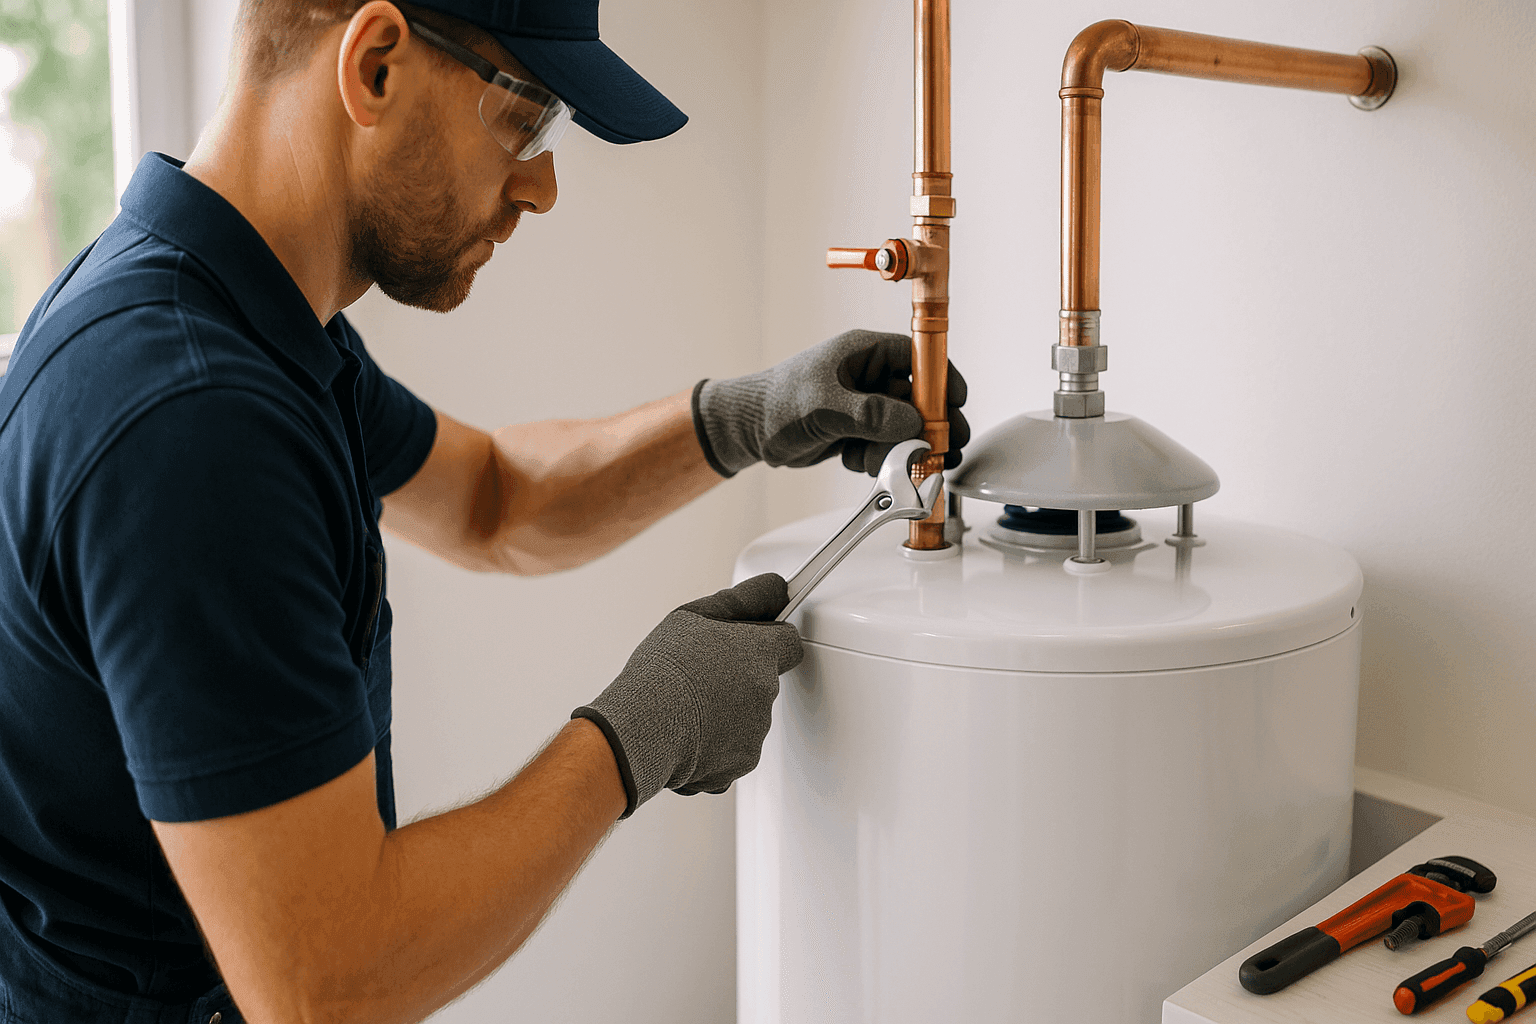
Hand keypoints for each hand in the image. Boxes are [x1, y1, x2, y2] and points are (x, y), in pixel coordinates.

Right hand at [572, 574, 802, 817]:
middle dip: (740, 677)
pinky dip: (717, 745)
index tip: (750, 642)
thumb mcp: (694, 616)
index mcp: (759, 653)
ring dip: (727, 712)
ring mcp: (756, 731)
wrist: (642, 729)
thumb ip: (744, 599)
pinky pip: (735, 749)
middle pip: (763, 680)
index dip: (770, 640)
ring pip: (748, 716)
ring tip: (688, 706)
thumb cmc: (663, 672)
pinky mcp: (742, 763)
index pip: (790, 642)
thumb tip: (776, 588)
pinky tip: (688, 734)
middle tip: (701, 676)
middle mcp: (766, 692)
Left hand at [691, 329, 969, 476]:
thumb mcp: (822, 406)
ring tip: (874, 460)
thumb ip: (869, 414)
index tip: (957, 403)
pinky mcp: (859, 431)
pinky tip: (853, 460)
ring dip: (899, 449)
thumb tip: (912, 423)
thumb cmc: (775, 403)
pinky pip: (886, 447)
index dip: (942, 380)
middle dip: (930, 426)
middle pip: (921, 399)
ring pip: (906, 428)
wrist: (748, 430)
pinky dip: (878, 459)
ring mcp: (866, 405)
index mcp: (865, 352)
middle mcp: (870, 376)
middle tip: (943, 448)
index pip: (920, 359)